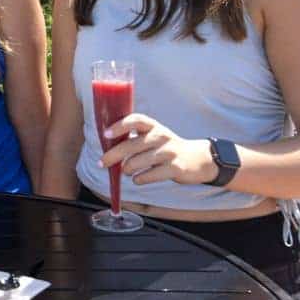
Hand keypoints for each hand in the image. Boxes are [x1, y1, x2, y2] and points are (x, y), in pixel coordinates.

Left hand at [99, 113, 218, 186]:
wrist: (197, 159)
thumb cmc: (166, 148)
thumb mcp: (153, 136)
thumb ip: (134, 138)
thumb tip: (107, 145)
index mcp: (153, 126)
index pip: (136, 120)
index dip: (119, 126)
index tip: (106, 134)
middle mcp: (161, 136)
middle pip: (131, 145)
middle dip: (113, 155)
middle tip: (102, 163)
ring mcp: (169, 152)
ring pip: (137, 162)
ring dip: (126, 168)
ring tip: (126, 171)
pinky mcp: (175, 168)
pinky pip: (149, 175)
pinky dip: (139, 179)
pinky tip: (138, 179)